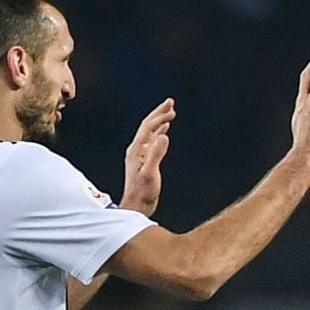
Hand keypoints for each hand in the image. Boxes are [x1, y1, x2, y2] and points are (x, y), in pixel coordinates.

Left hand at [120, 98, 174, 216]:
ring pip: (150, 131)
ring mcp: (140, 154)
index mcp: (136, 150)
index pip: (148, 127)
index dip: (159, 117)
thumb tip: (164, 136)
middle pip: (147, 126)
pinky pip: (152, 140)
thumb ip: (156, 154)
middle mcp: (137, 149)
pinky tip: (165, 130)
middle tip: (170, 102)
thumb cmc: (143, 193)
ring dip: (160, 120)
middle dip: (159, 113)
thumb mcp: (150, 173)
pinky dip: (160, 132)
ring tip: (170, 111)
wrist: (136, 207)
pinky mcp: (144, 160)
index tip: (172, 110)